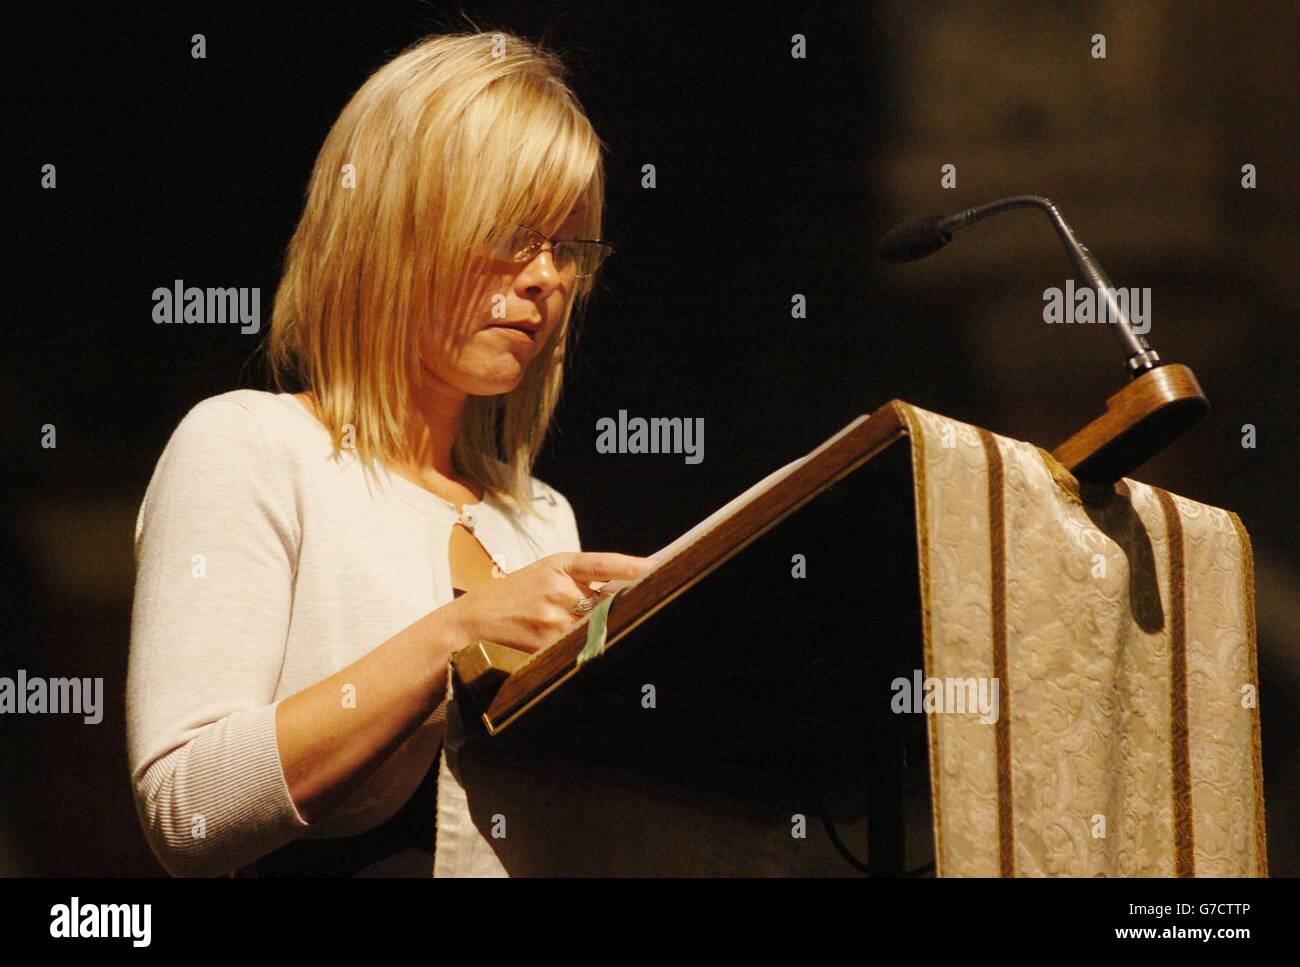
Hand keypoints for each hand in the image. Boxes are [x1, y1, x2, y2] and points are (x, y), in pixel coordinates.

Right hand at [440, 552, 656, 654]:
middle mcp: (557, 590)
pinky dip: (592, 645)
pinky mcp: (548, 646)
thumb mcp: (544, 573)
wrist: (472, 622)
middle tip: (652, 604)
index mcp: (558, 566)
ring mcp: (553, 620)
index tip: (656, 567)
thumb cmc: (514, 595)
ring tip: (627, 630)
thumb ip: (580, 578)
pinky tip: (597, 647)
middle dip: (627, 604)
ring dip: (611, 627)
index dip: (631, 566)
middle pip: (607, 600)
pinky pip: (581, 646)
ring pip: (598, 625)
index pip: (602, 563)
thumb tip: (625, 587)